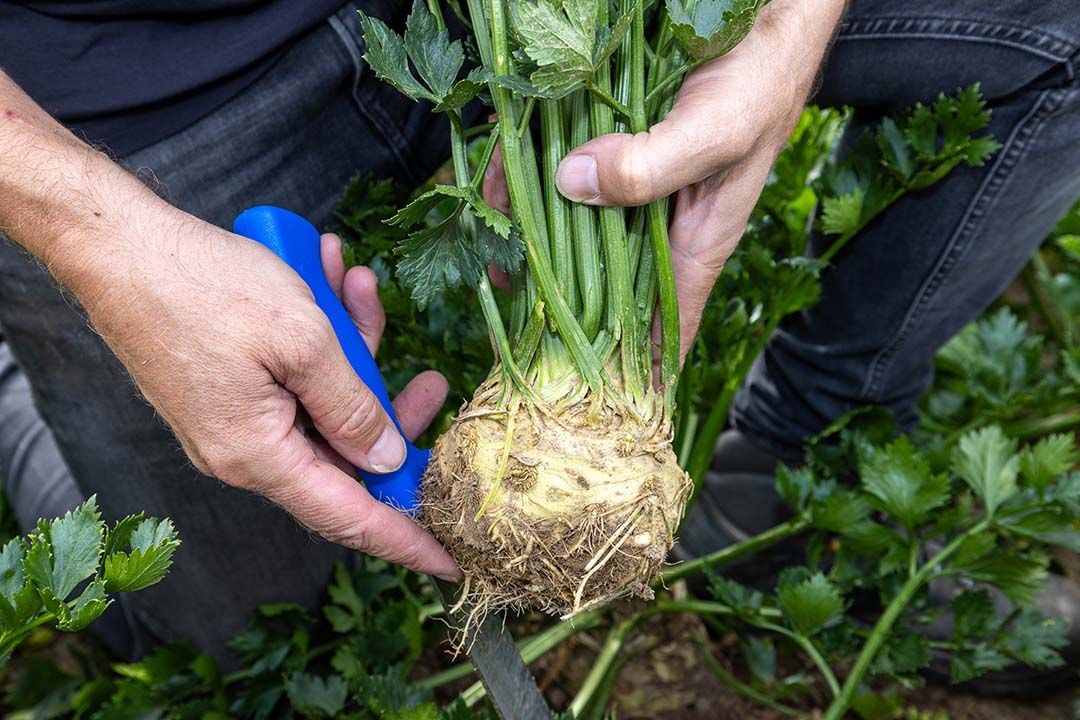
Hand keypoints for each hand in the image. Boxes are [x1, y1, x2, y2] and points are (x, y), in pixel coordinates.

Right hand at [77, 214, 458, 580]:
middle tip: (431, 382)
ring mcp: (233, 420)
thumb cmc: (204, 286)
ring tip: (356, 286)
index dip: (405, 538)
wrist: (117, 245)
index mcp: (258, 455)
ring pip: (324, 405)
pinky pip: (294, 379)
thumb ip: (353, 408)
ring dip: (352, 351)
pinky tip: (327, 276)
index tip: (451, 561)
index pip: (349, 517)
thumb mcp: (304, 342)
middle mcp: (243, 452)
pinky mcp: (229, 389)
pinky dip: (319, 337)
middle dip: (392, 412)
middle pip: (345, 455)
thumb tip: (385, 460)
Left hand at [504, 0, 845, 358]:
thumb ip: (650, 168)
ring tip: (491, 248)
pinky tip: (497, 182)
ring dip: (528, 234)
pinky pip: (558, 170)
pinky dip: (526, 175)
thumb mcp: (713, 133)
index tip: (579, 396)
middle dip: (554, 299)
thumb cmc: (758, 85)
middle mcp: (656, 225)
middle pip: (600, 280)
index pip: (662, 327)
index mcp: (694, 244)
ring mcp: (628, 186)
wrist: (761, 22)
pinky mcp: (607, 145)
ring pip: (570, 226)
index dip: (625, 368)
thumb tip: (570, 185)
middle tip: (508, 310)